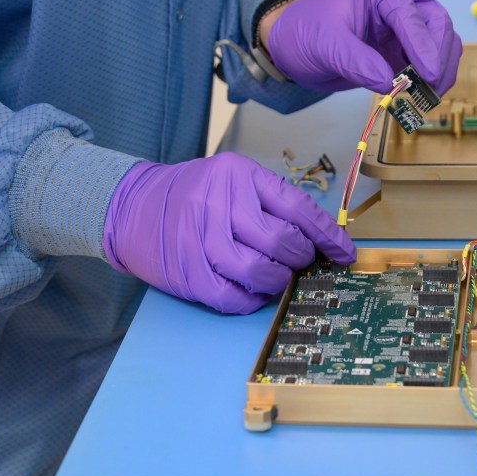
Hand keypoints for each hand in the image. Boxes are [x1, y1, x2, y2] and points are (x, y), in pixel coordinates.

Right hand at [100, 152, 353, 313]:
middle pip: (282, 241)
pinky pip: (232, 297)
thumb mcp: (231, 180)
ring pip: (260, 272)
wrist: (132, 207)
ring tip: (276, 276)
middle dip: (300, 258)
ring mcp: (201, 240)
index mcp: (239, 175)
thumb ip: (269, 202)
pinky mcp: (188, 273)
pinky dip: (250, 300)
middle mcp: (220, 204)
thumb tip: (317, 239)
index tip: (344, 254)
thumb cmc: (192, 195)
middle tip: (298, 261)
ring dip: (278, 280)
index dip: (328, 236)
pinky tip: (251, 291)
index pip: (297, 208)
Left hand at [265, 0, 461, 93]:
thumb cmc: (307, 31)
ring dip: (440, 71)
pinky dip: (431, 80)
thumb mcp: (326, 45)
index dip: (423, 44)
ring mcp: (406, 25)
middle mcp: (401, 1)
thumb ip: (357, 62)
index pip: (411, 13)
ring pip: (441, 43)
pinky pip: (431, 62)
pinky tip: (421, 96)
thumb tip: (388, 82)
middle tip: (430, 88)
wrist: (296, 45)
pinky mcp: (406, 48)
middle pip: (437, 24)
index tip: (428, 73)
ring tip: (426, 97)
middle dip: (438, 57)